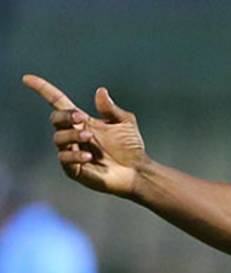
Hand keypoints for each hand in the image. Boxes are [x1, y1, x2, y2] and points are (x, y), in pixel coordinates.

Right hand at [22, 74, 147, 196]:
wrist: (138, 171)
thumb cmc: (131, 148)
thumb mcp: (124, 123)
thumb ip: (111, 108)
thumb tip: (101, 91)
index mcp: (81, 121)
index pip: (57, 102)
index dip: (43, 90)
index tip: (28, 79)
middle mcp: (73, 135)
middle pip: (55, 119)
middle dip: (65, 116)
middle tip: (81, 118)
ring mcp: (72, 152)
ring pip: (58, 139)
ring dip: (72, 135)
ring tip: (89, 137)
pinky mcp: (74, 169)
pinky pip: (65, 160)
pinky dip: (75, 155)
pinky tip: (89, 155)